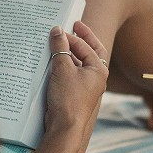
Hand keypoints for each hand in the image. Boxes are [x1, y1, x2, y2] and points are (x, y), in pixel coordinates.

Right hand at [44, 21, 108, 135]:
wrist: (65, 126)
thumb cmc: (69, 98)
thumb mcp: (63, 68)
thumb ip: (60, 47)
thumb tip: (57, 30)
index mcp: (99, 70)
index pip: (85, 46)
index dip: (71, 36)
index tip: (57, 29)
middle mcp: (95, 77)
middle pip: (90, 51)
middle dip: (81, 39)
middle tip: (73, 26)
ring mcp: (86, 85)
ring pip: (80, 63)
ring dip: (69, 52)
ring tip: (58, 43)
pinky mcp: (75, 93)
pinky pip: (71, 73)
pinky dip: (64, 65)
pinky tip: (53, 62)